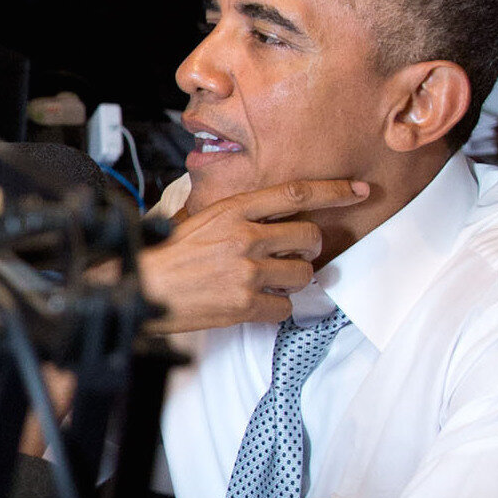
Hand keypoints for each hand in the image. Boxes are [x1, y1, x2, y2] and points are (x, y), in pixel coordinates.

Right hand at [140, 179, 368, 333]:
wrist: (137, 287)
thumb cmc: (162, 255)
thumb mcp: (197, 220)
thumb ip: (235, 216)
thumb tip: (267, 220)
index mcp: (232, 211)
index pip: (296, 194)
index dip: (334, 191)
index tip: (359, 190)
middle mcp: (244, 237)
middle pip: (310, 237)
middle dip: (309, 249)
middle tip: (295, 256)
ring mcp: (246, 272)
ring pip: (302, 274)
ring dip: (292, 280)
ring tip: (268, 282)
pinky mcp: (244, 304)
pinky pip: (283, 306)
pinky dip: (275, 307)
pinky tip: (254, 303)